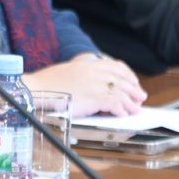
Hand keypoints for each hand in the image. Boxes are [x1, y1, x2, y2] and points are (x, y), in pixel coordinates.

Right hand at [22, 53, 146, 117]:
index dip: (127, 75)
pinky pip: (113, 104)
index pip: (115, 66)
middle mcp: (95, 72)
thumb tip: (93, 85)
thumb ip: (84, 75)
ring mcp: (95, 84)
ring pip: (120, 93)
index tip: (133, 81)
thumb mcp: (69, 71)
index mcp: (89, 64)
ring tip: (135, 109)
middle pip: (121, 80)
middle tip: (140, 97)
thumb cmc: (48, 83)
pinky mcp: (93, 97)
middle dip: (133, 89)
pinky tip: (122, 115)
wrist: (37, 88)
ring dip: (130, 102)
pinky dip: (121, 110)